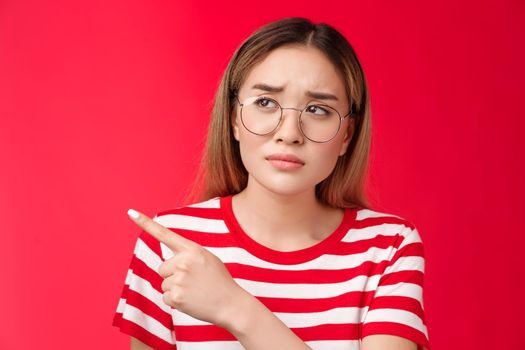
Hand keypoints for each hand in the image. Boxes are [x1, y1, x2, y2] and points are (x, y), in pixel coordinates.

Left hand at [126, 208, 249, 329]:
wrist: (231, 304)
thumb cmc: (219, 281)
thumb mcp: (208, 259)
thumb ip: (188, 255)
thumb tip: (169, 262)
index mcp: (192, 249)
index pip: (165, 234)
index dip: (146, 223)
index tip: (130, 212)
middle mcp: (183, 262)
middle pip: (162, 267)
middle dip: (173, 275)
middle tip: (193, 281)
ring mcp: (178, 280)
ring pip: (163, 283)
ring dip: (175, 288)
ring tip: (195, 291)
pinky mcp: (175, 297)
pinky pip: (165, 297)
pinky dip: (175, 301)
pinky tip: (191, 300)